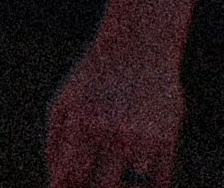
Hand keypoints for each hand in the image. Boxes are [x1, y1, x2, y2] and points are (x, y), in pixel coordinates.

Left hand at [42, 26, 182, 187]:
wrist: (138, 49)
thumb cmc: (94, 81)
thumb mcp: (65, 103)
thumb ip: (56, 145)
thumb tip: (56, 183)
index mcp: (83, 125)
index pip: (73, 177)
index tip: (70, 187)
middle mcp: (114, 134)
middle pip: (103, 187)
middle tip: (92, 182)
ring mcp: (143, 139)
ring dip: (124, 187)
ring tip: (115, 178)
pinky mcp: (167, 141)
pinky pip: (159, 182)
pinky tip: (137, 182)